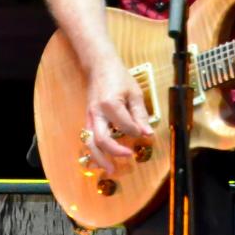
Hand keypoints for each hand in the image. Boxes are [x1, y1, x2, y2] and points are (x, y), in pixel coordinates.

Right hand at [82, 55, 153, 173]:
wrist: (99, 66)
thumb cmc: (118, 77)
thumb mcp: (134, 93)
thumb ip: (140, 114)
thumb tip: (147, 133)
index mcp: (110, 105)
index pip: (125, 127)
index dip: (137, 132)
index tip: (144, 132)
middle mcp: (96, 113)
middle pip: (101, 140)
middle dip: (115, 152)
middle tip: (128, 157)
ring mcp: (90, 117)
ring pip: (90, 142)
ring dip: (99, 158)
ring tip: (110, 169)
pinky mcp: (88, 119)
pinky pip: (88, 137)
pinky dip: (94, 150)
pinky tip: (102, 159)